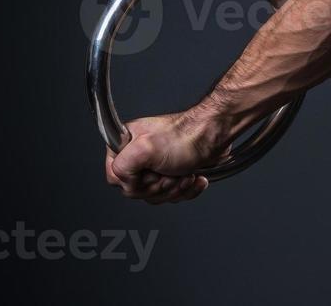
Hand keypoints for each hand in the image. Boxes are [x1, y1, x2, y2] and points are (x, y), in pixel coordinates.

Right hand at [104, 113, 221, 203]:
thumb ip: (121, 168)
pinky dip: (187, 190)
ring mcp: (157, 166)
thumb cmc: (186, 136)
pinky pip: (173, 195)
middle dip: (160, 186)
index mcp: (126, 145)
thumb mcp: (144, 149)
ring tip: (185, 173)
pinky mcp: (174, 174)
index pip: (115, 178)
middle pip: (138, 191)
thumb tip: (126, 184)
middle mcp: (139, 155)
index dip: (135, 182)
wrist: (216, 135)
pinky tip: (195, 177)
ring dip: (175, 188)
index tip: (150, 172)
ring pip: (156, 195)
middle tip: (170, 171)